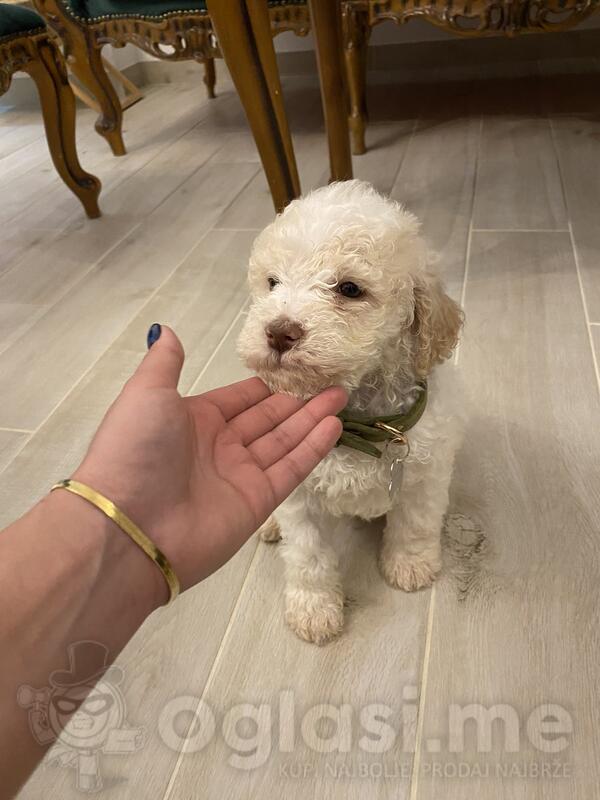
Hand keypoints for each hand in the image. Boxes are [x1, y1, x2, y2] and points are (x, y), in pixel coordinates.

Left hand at [73, 326, 346, 598]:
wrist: (130, 526)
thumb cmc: (136, 450)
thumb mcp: (146, 394)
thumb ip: (165, 363)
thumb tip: (167, 330)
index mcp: (193, 420)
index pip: (237, 400)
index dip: (263, 388)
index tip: (293, 371)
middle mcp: (218, 447)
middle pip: (266, 420)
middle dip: (297, 401)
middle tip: (330, 382)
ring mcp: (239, 475)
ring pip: (283, 441)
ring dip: (312, 420)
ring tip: (341, 397)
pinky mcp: (257, 502)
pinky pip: (290, 469)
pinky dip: (313, 448)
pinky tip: (334, 426)